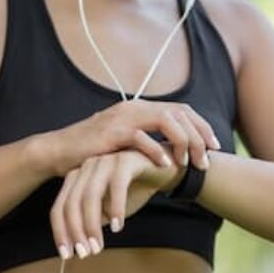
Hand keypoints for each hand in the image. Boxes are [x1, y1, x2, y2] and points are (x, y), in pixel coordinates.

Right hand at [42, 99, 219, 177]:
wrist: (59, 151)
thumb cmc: (94, 151)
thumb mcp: (126, 141)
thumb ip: (148, 139)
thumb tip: (176, 151)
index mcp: (141, 107)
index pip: (180, 109)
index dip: (201, 126)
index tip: (215, 145)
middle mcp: (135, 107)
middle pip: (178, 113)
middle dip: (198, 136)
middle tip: (206, 160)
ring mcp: (123, 118)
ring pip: (165, 120)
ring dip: (182, 142)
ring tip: (189, 164)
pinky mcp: (111, 133)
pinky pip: (141, 138)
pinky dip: (157, 150)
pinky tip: (167, 165)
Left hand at [49, 147, 182, 258]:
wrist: (161, 169)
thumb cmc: (133, 189)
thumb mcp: (109, 209)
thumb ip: (93, 221)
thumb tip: (78, 246)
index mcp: (77, 177)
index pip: (59, 207)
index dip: (60, 233)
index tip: (67, 255)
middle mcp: (87, 167)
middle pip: (71, 203)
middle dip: (76, 232)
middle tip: (86, 253)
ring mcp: (105, 161)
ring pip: (90, 196)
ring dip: (92, 224)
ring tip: (99, 245)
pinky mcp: (125, 161)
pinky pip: (116, 186)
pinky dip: (116, 208)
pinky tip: (119, 226)